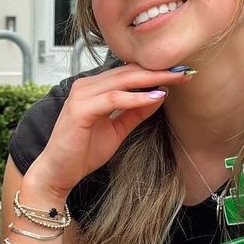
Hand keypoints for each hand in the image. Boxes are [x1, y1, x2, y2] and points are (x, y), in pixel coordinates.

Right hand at [25, 64, 192, 197]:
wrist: (58, 172)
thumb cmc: (82, 152)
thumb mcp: (117, 130)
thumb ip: (135, 112)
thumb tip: (159, 95)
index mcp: (94, 88)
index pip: (128, 73)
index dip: (155, 71)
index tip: (181, 74)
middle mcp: (86, 86)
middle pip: (128, 71)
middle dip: (159, 71)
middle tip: (185, 71)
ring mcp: (81, 95)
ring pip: (122, 80)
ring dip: (152, 79)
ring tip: (176, 79)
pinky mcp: (80, 109)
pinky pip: (113, 99)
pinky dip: (135, 98)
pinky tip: (155, 98)